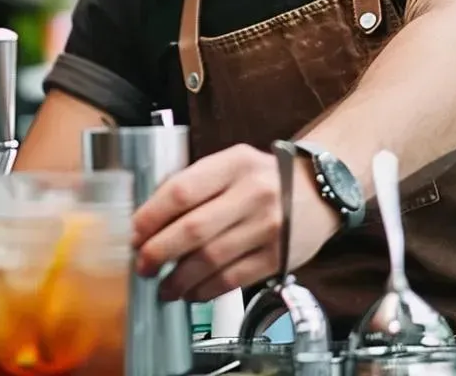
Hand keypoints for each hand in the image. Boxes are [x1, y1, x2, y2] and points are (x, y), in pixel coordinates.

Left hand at [130, 144, 339, 302]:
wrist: (319, 192)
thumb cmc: (264, 178)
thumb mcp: (232, 164)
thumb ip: (195, 184)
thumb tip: (148, 220)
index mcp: (235, 164)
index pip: (181, 191)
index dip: (151, 217)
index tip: (135, 233)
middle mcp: (253, 194)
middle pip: (193, 230)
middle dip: (158, 252)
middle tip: (142, 265)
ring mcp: (268, 228)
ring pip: (211, 260)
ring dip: (179, 278)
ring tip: (164, 286)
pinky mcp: (277, 258)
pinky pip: (233, 279)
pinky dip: (206, 290)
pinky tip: (192, 292)